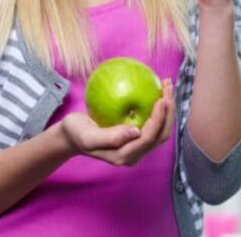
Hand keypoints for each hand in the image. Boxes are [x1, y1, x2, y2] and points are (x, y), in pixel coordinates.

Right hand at [59, 79, 175, 165]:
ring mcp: (137, 145)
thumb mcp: (87, 136)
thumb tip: (136, 132)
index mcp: (124, 156)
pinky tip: (157, 89)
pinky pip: (153, 122)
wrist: (71, 135)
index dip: (159, 119)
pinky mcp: (137, 136)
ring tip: (166, 84)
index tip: (161, 98)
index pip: (149, 138)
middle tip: (167, 87)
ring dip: (167, 107)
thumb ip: (110, 137)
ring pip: (161, 128)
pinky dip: (159, 106)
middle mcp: (135, 153)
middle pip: (161, 134)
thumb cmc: (76, 133)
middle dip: (169, 111)